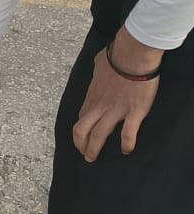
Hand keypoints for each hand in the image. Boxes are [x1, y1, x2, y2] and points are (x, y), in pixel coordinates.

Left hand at [73, 28, 160, 160]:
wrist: (132, 55)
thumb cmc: (117, 56)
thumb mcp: (100, 61)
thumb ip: (99, 66)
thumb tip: (100, 61)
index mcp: (92, 95)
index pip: (82, 117)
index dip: (80, 130)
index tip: (82, 137)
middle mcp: (99, 106)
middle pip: (82, 130)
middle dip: (81, 144)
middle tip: (84, 154)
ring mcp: (115, 110)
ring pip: (98, 135)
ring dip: (94, 149)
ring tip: (93, 158)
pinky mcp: (132, 112)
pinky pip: (127, 133)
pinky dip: (126, 144)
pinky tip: (126, 150)